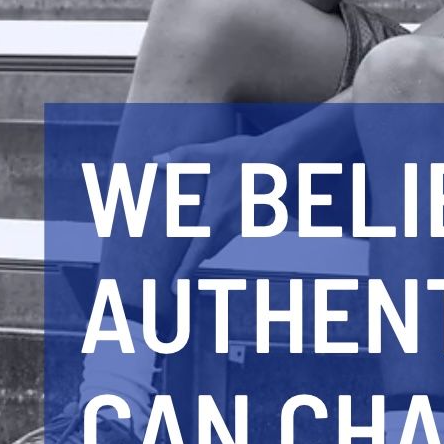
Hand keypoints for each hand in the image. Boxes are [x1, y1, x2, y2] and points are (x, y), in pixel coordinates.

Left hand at [157, 133, 260, 285]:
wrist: (286, 154)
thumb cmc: (249, 155)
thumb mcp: (213, 154)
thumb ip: (183, 157)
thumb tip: (157, 161)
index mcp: (218, 215)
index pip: (197, 251)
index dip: (184, 271)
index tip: (173, 289)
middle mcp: (234, 225)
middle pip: (210, 249)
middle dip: (198, 253)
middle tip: (185, 250)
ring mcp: (250, 223)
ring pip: (227, 237)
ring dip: (216, 234)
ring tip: (210, 219)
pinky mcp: (262, 218)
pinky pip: (242, 226)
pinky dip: (234, 221)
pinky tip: (236, 200)